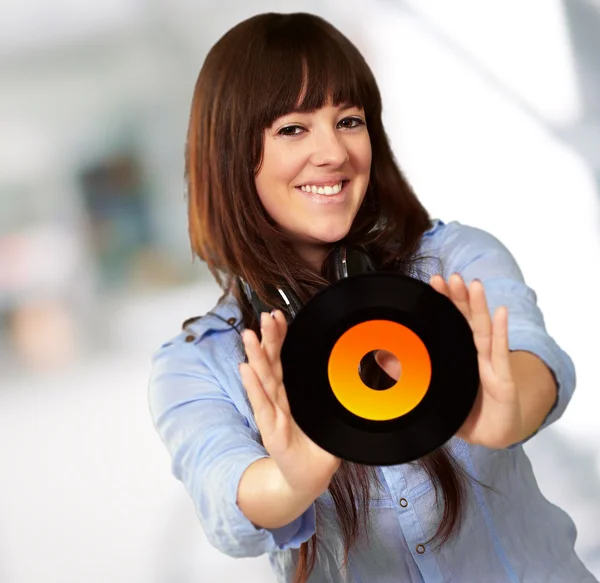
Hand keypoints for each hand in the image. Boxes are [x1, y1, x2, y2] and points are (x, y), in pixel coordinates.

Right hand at [239, 310, 340, 495]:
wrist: (307, 479)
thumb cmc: (316, 447)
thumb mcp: (330, 418)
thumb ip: (337, 399)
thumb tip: (360, 375)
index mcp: (291, 395)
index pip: (283, 360)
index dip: (280, 338)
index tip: (278, 316)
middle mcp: (279, 401)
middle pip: (272, 364)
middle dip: (268, 339)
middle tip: (266, 316)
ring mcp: (274, 415)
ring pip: (265, 380)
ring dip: (256, 356)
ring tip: (249, 335)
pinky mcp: (272, 433)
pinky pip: (263, 406)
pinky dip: (253, 387)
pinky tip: (245, 369)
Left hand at [375, 273, 523, 448]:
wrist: (495, 435)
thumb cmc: (467, 410)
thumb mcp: (436, 392)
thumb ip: (414, 378)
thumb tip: (383, 363)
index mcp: (461, 353)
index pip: (452, 321)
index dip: (444, 301)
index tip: (434, 282)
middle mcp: (477, 353)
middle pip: (467, 319)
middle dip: (459, 297)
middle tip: (449, 276)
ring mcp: (491, 364)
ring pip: (483, 330)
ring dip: (479, 306)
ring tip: (474, 284)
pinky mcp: (503, 380)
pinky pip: (501, 353)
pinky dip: (502, 331)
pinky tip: (501, 312)